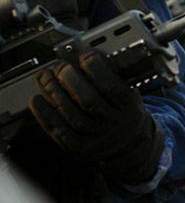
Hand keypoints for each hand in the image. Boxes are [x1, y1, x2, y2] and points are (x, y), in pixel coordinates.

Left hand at [30, 49, 163, 184]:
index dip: (94, 68)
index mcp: (128, 107)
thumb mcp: (129, 93)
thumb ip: (112, 75)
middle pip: (88, 100)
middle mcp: (113, 123)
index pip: (110, 86)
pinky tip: (38, 99)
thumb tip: (87, 54)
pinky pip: (58, 130)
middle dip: (70, 78)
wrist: (129, 146)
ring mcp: (95, 137)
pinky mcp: (79, 147)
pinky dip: (44, 113)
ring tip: (45, 77)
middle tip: (60, 66)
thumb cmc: (125, 113)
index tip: (84, 55)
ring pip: (71, 113)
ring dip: (53, 91)